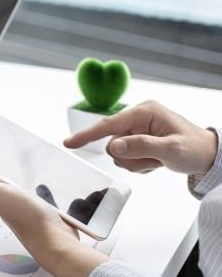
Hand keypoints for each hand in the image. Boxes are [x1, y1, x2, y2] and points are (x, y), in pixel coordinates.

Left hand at [0, 162, 107, 276]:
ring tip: (22, 167)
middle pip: (1, 183)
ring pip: (23, 190)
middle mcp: (10, 204)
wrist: (57, 242)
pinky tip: (47, 184)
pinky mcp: (47, 212)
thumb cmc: (27, 219)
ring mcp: (29, 209)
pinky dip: (44, 189)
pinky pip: (44, 197)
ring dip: (21, 179)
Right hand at [65, 101, 217, 174]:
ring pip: (117, 154)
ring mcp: (136, 130)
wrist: (209, 156)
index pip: (108, 124)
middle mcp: (137, 118)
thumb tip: (112, 146)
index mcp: (145, 112)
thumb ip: (141, 146)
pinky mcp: (137, 140)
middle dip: (130, 157)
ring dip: (136, 163)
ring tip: (157, 161)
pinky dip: (139, 164)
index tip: (68, 143)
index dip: (87, 135)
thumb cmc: (195, 149)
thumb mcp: (171, 149)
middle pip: (112, 144)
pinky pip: (125, 158)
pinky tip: (155, 161)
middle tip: (153, 160)